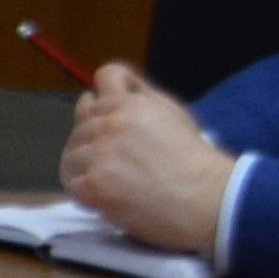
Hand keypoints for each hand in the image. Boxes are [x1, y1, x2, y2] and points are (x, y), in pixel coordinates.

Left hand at [58, 67, 232, 254]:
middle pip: (83, 119)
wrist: (206, 200)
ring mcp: (100, 154)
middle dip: (94, 135)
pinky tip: (102, 194)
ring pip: (73, 152)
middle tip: (111, 156)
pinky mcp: (94, 184)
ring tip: (106, 177)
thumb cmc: (195, 162)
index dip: (103, 94)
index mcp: (132, 103)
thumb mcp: (175, 113)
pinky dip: (84, 190)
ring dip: (85, 164)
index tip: (104, 110)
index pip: (104, 77)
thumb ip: (144, 95)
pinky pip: (72, 182)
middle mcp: (112, 123)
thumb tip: (121, 84)